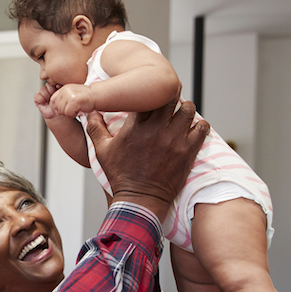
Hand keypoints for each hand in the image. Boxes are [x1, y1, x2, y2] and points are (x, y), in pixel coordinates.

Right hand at [34, 82, 60, 119]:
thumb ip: (62, 89)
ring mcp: (44, 95)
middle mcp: (49, 91)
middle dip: (51, 89)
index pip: (53, 80)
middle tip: (54, 95)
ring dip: (46, 94)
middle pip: (47, 84)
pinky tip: (44, 103)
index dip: (55, 83)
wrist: (59, 116)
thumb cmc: (63, 107)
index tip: (58, 87)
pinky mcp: (38, 100)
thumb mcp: (64, 96)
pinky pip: (36, 96)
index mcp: (56, 88)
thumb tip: (58, 84)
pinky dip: (40, 99)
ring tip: (49, 100)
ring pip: (42, 89)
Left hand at [50, 84, 94, 117]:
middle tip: (72, 110)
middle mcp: (65, 90)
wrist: (96, 95)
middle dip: (64, 112)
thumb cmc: (85, 97)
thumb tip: (55, 109)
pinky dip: (73, 114)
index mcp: (64, 88)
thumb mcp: (72, 94)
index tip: (58, 112)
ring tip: (76, 109)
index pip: (52, 100)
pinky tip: (79, 111)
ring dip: (69, 113)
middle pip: (57, 107)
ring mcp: (69, 95)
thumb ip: (63, 99)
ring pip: (62, 111)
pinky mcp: (74, 100)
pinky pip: (68, 113)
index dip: (54, 108)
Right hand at [86, 99, 208, 220]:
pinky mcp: (187, 152)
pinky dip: (200, 125)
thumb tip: (88, 111)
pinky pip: (202, 129)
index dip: (150, 90)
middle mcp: (156, 130)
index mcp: (136, 127)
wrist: (140, 200)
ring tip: (181, 114)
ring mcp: (174, 140)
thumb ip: (95, 128)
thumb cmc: (121, 176)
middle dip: (170, 96)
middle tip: (168, 100)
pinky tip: (193, 128)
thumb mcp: (102, 151)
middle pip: (170, 97)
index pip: (147, 95)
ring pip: (188, 110)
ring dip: (186, 109)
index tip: (151, 92)